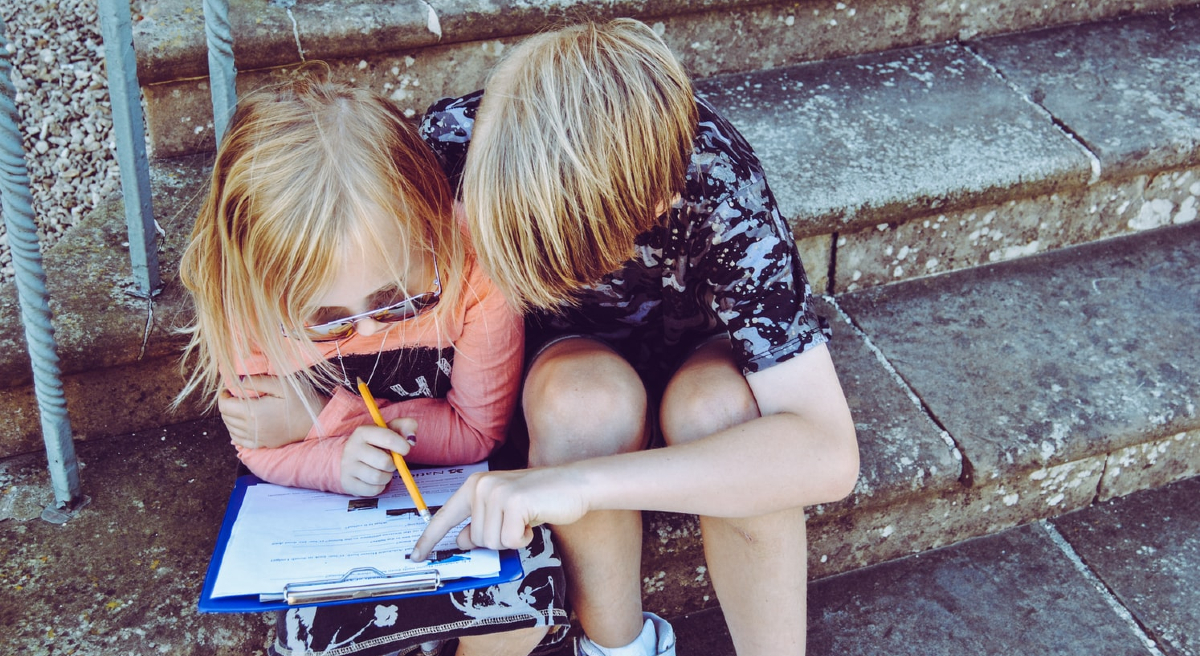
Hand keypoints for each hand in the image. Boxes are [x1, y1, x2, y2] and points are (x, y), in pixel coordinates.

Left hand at [219, 375, 328, 448]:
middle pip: (226, 417)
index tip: (229, 388)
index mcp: (253, 412)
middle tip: (234, 395)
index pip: (224, 405)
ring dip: (230, 418)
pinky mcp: (263, 444)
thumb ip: (257, 381)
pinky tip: (243, 424)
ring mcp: (257, 438)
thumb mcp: (281, 384)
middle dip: (226, 405)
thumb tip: (236, 380)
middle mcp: (252, 428)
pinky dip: (236, 432)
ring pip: (231, 429)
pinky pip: (240, 441)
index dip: (223, 395)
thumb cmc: (301, 400)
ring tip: (239, 407)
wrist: (318, 421)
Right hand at [340, 418, 417, 496]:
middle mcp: (352, 448)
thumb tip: (411, 440)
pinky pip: (373, 490)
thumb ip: (407, 427)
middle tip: (391, 462)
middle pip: (384, 462)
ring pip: (378, 478)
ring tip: (383, 470)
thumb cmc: (378, 442)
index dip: (402, 446)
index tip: (405, 449)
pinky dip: (380, 486)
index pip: (388, 438)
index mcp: (363, 432)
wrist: (354, 457)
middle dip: (393, 464)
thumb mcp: (392, 429)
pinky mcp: (348, 483)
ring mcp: (347, 466)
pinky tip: (376, 479)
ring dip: (387, 476)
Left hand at [410, 466, 589, 560]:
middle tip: (517, 523)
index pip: (445, 516)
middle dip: (498, 540)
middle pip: (475, 539)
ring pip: (491, 542)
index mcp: (475, 485)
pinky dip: (525, 538)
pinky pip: (511, 541)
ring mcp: (496, 493)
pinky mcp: (514, 502)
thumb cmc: (540, 498)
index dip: (429, 539)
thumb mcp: (504, 511)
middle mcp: (481, 486)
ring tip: (526, 519)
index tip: (416, 556)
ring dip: (512, 539)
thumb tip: (460, 541)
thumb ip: (480, 523)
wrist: (574, 483)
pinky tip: (533, 520)